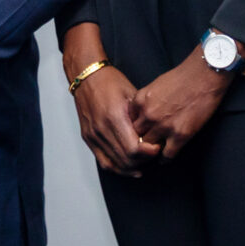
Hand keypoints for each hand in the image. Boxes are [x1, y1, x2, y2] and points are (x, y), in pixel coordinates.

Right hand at [61, 20, 157, 175]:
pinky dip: (118, 168)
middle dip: (144, 161)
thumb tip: (156, 134)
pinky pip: (103, 161)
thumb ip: (142, 117)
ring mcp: (93, 135)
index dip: (150, 153)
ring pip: (116, 164)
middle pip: (127, 159)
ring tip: (144, 162)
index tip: (157, 147)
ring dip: (132, 167)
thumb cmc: (110, 82)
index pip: (135, 149)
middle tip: (153, 155)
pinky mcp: (88, 138)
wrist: (87, 77)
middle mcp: (102, 128)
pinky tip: (129, 168)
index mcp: (114, 116)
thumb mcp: (132, 95)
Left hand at [130, 51, 234, 160]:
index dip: (131, 129)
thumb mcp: (154, 85)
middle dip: (138, 142)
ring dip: (151, 152)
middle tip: (140, 149)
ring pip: (149, 148)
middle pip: (136, 136)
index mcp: (140, 100)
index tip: (134, 135)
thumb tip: (142, 114)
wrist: (203, 76)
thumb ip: (145, 101)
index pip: (128, 122)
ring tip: (151, 156)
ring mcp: (164, 126)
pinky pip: (167, 155)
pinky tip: (165, 159)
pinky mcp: (180, 135)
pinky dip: (165, 159)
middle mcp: (148, 114)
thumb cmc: (182, 77)